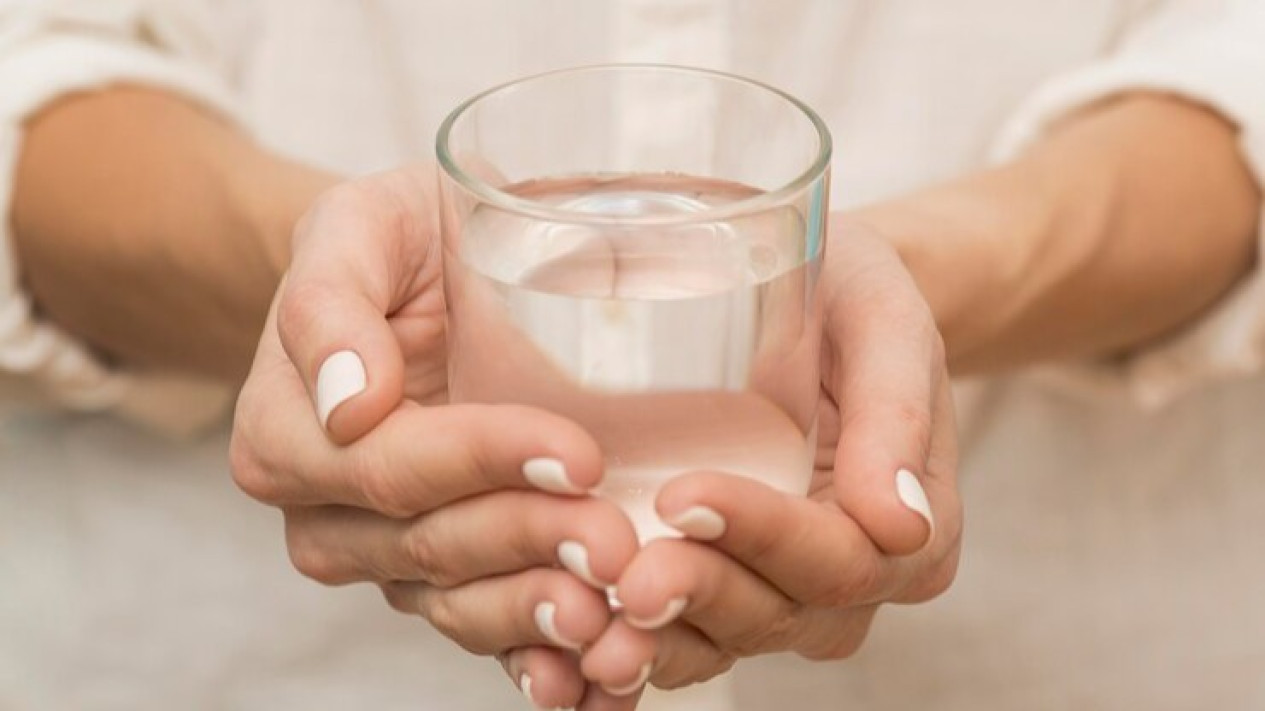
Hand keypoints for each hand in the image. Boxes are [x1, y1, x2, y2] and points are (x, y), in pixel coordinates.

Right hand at [229, 167, 641, 708]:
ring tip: (613, 616)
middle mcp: (330, 512)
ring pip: (460, 604)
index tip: (577, 454)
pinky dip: (541, 662)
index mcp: (289, 433)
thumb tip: (347, 401)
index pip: (390, 467)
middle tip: (616, 543)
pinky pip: (487, 633)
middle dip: (528, 545)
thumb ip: (329, 301)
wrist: (428, 274)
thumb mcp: (359, 226)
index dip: (482, 465)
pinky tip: (597, 678)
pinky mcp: (448, 578)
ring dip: (538, 617)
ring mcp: (389, 555)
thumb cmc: (398, 241)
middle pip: (431, 546)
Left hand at [507, 223, 961, 698]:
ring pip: (726, 640)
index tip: (683, 496)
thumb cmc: (854, 298)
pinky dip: (636, 643)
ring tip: (589, 621)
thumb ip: (896, 412)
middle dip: (700, 595)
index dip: (764, 537)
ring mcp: (786, 593)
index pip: (840, 558)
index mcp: (912, 532)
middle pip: (780, 613)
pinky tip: (576, 641)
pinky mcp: (727, 587)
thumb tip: (901, 525)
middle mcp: (852, 580)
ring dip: (659, 639)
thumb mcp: (886, 325)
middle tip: (626, 578)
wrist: (819, 301)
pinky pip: (687, 636)